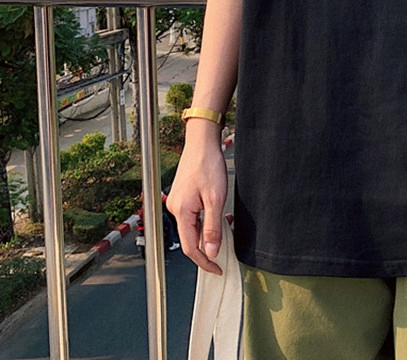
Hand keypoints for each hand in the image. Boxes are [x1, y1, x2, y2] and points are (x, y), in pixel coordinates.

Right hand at [166, 122, 227, 274]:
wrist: (202, 142)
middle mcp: (175, 209)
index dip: (204, 262)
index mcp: (181, 212)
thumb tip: (210, 252)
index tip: (217, 269)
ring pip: (193, 227)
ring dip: (209, 232)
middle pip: (190, 239)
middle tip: (225, 251)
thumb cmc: (208, 165)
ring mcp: (177, 202)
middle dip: (208, 247)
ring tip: (226, 226)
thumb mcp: (215, 198)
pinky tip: (218, 215)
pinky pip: (193, 216)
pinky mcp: (182, 196)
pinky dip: (206, 220)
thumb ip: (213, 227)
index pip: (190, 248)